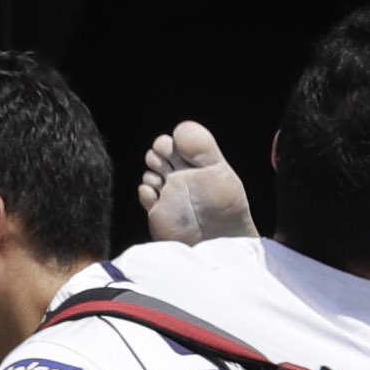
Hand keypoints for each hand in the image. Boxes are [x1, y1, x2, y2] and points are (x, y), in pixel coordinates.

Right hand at [137, 119, 255, 242]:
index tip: (175, 151)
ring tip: (164, 183)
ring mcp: (168, 193)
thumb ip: (202, 147)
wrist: (221, 240)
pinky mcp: (158, 211)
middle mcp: (180, 176)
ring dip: (151, 174)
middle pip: (156, 155)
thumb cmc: (226, 205)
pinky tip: (157, 197)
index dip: (169, 143)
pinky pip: (143, 194)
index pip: (173, 142)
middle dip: (157, 157)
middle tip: (167, 167)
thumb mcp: (218, 171)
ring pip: (148, 174)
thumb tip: (178, 129)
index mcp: (195, 163)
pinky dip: (146, 192)